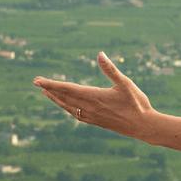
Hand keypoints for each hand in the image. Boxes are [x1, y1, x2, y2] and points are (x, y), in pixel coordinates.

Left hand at [33, 52, 154, 139]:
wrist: (144, 127)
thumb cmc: (137, 104)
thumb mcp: (126, 83)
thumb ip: (111, 69)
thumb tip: (100, 54)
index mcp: (94, 96)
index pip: (67, 89)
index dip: (51, 84)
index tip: (37, 81)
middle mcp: (89, 107)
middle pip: (64, 97)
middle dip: (49, 89)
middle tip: (36, 83)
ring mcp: (92, 116)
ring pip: (68, 107)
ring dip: (56, 99)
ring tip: (47, 93)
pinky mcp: (96, 122)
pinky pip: (76, 114)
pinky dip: (67, 108)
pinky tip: (67, 106)